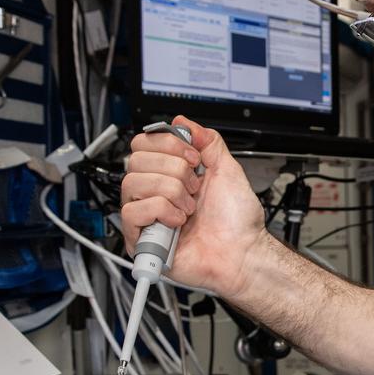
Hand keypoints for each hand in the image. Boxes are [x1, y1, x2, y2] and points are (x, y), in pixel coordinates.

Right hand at [121, 115, 268, 297]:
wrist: (242, 253)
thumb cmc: (237, 222)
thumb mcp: (227, 169)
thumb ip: (208, 141)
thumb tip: (183, 121)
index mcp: (171, 175)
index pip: (144, 143)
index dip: (168, 144)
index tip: (193, 158)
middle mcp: (156, 193)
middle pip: (136, 159)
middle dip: (173, 170)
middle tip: (194, 188)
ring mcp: (147, 215)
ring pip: (132, 183)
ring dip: (170, 192)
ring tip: (189, 208)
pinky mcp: (141, 239)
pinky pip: (131, 211)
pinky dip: (160, 212)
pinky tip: (178, 222)